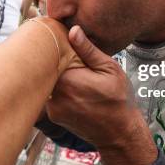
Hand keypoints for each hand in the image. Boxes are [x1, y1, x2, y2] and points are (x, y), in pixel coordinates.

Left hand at [45, 26, 156, 164]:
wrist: (119, 134)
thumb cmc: (119, 99)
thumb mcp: (110, 69)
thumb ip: (88, 50)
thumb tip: (72, 30)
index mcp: (68, 79)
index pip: (50, 54)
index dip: (53, 45)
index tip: (58, 38)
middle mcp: (56, 94)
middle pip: (44, 68)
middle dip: (52, 59)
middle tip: (63, 53)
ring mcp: (52, 107)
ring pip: (46, 82)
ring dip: (54, 75)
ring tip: (71, 71)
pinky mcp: (53, 116)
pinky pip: (49, 95)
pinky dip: (57, 89)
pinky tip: (72, 88)